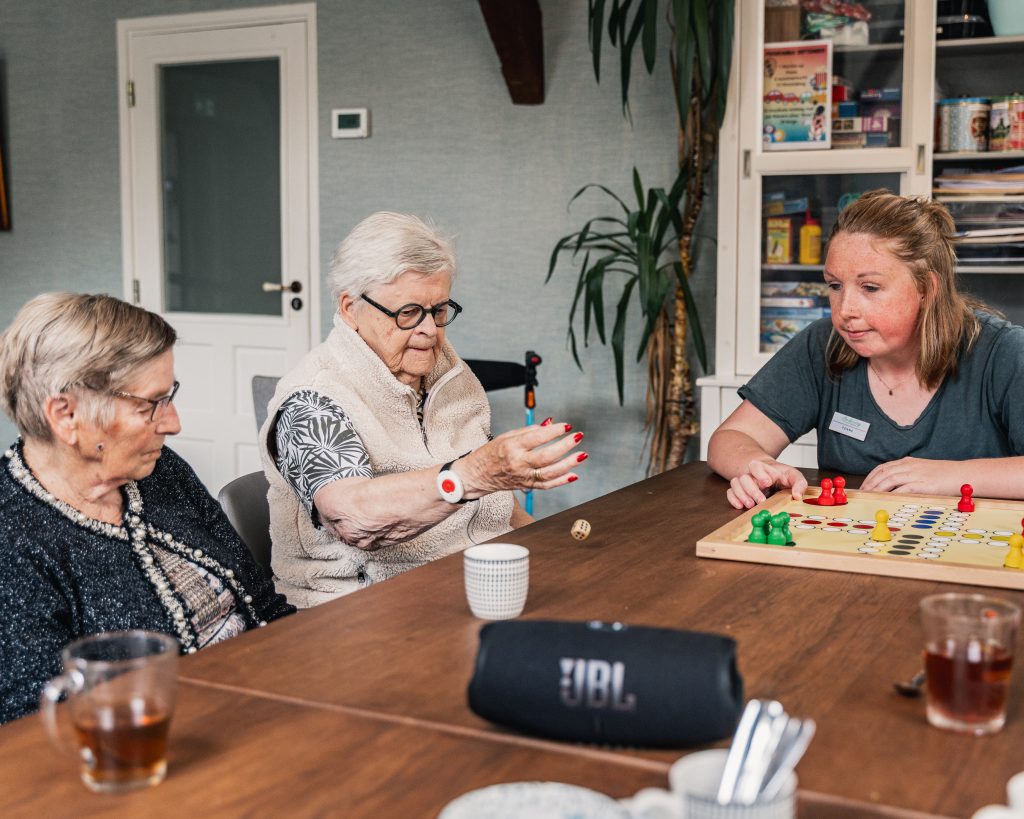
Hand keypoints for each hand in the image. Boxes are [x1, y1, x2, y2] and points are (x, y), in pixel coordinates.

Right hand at [458, 419, 584, 495]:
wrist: (477, 475)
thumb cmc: (491, 453)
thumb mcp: (507, 436)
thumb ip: (530, 431)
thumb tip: (550, 424)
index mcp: (511, 448)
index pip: (536, 438)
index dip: (554, 431)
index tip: (567, 426)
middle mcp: (518, 464)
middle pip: (546, 456)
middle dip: (565, 446)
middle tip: (578, 436)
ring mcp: (523, 477)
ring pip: (550, 473)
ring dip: (568, 464)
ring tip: (582, 455)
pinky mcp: (526, 486)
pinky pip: (547, 485)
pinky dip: (562, 481)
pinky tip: (574, 474)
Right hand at [726, 459, 806, 509]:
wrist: (770, 476)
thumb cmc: (781, 476)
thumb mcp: (794, 476)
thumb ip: (799, 483)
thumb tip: (797, 496)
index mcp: (763, 468)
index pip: (756, 465)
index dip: (760, 473)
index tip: (768, 482)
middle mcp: (751, 474)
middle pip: (744, 477)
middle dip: (752, 490)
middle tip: (761, 500)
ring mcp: (743, 482)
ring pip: (735, 483)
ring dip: (742, 495)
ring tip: (751, 505)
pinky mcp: (739, 491)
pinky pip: (730, 492)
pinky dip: (733, 499)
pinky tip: (740, 506)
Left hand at [860, 457, 955, 494]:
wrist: (964, 474)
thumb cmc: (944, 474)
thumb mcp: (923, 470)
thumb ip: (908, 474)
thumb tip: (892, 486)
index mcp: (908, 462)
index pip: (883, 467)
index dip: (871, 477)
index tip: (863, 486)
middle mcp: (910, 466)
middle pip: (883, 473)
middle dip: (870, 483)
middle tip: (862, 493)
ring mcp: (916, 475)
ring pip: (890, 480)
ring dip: (877, 489)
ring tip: (870, 497)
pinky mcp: (924, 484)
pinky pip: (904, 489)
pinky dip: (892, 494)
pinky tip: (886, 499)